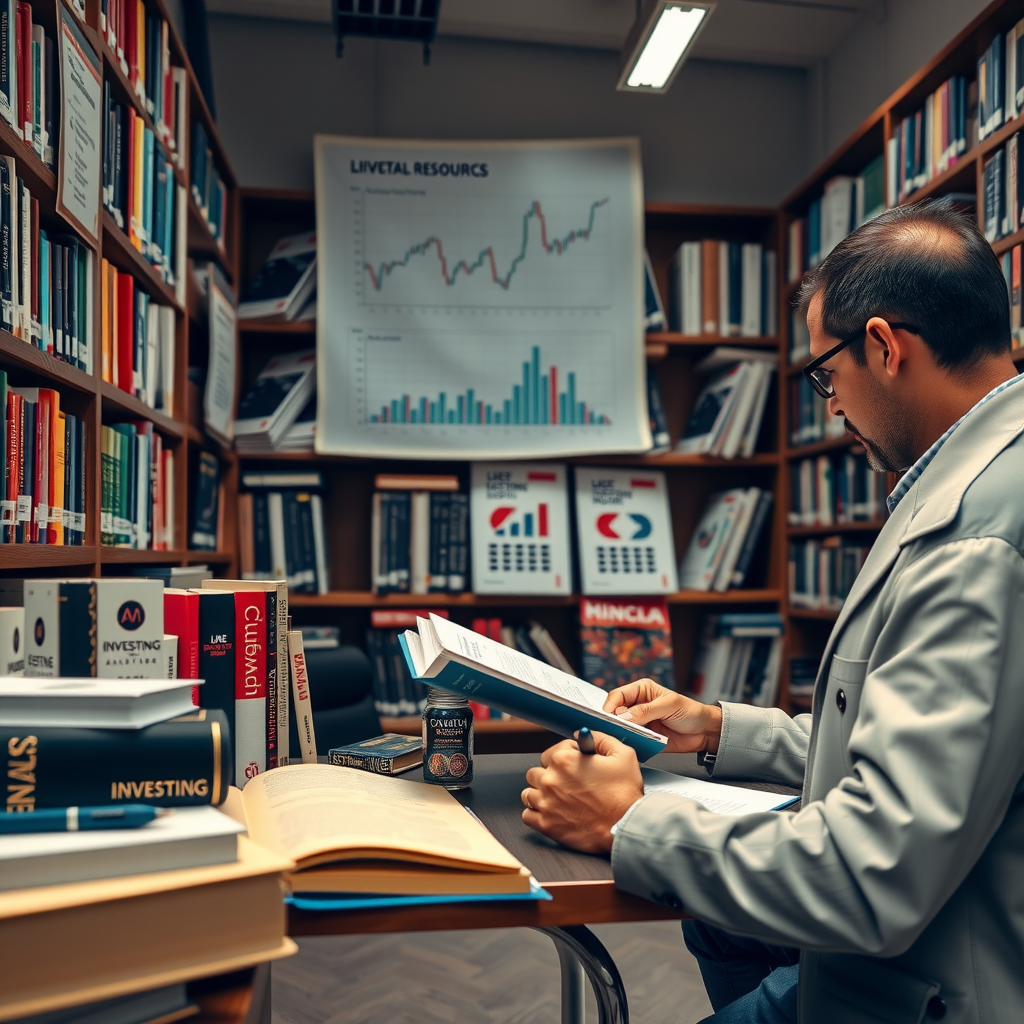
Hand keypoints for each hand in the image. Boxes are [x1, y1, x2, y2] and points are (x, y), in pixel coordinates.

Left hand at [521, 732, 642, 854]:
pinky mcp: (545, 824)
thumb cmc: (624, 795)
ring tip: (559, 800)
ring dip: (541, 795)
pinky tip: (552, 813)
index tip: (576, 767)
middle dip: (551, 776)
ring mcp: (545, 803)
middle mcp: (550, 779)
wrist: (626, 827)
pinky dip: (536, 814)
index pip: (553, 752)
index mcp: (564, 760)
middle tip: (569, 785)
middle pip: (537, 771)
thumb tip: (581, 734)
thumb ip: (599, 738)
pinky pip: (527, 815)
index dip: (568, 758)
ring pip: (529, 793)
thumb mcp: (622, 755)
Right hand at [602, 679, 721, 754]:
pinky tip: (630, 745)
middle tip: (614, 729)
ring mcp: (639, 722)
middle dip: (613, 720)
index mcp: (642, 690)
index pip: (618, 695)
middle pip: (615, 712)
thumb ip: (646, 710)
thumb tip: (624, 716)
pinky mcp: (643, 737)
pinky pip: (630, 740)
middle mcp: (637, 705)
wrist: (704, 732)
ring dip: (620, 733)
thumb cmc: (690, 712)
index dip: (610, 706)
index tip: (607, 717)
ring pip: (620, 727)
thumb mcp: (669, 706)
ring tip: (622, 738)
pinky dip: (628, 743)